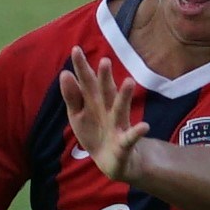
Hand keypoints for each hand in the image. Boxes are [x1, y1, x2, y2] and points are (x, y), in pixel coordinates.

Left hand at [56, 50, 142, 185]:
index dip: (81, 67)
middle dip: (105, 77)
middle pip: (105, 91)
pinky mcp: (124, 142)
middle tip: (104, 61)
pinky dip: (137, 132)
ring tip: (129, 81)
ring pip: (120, 108)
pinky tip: (144, 126)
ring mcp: (117, 124)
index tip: (76, 49)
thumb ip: (72, 96)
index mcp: (93, 101)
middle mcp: (107, 108)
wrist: (110, 160)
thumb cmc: (93, 131)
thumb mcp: (77, 115)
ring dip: (125, 96)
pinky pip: (131, 136)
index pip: (87, 82)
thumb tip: (65, 73)